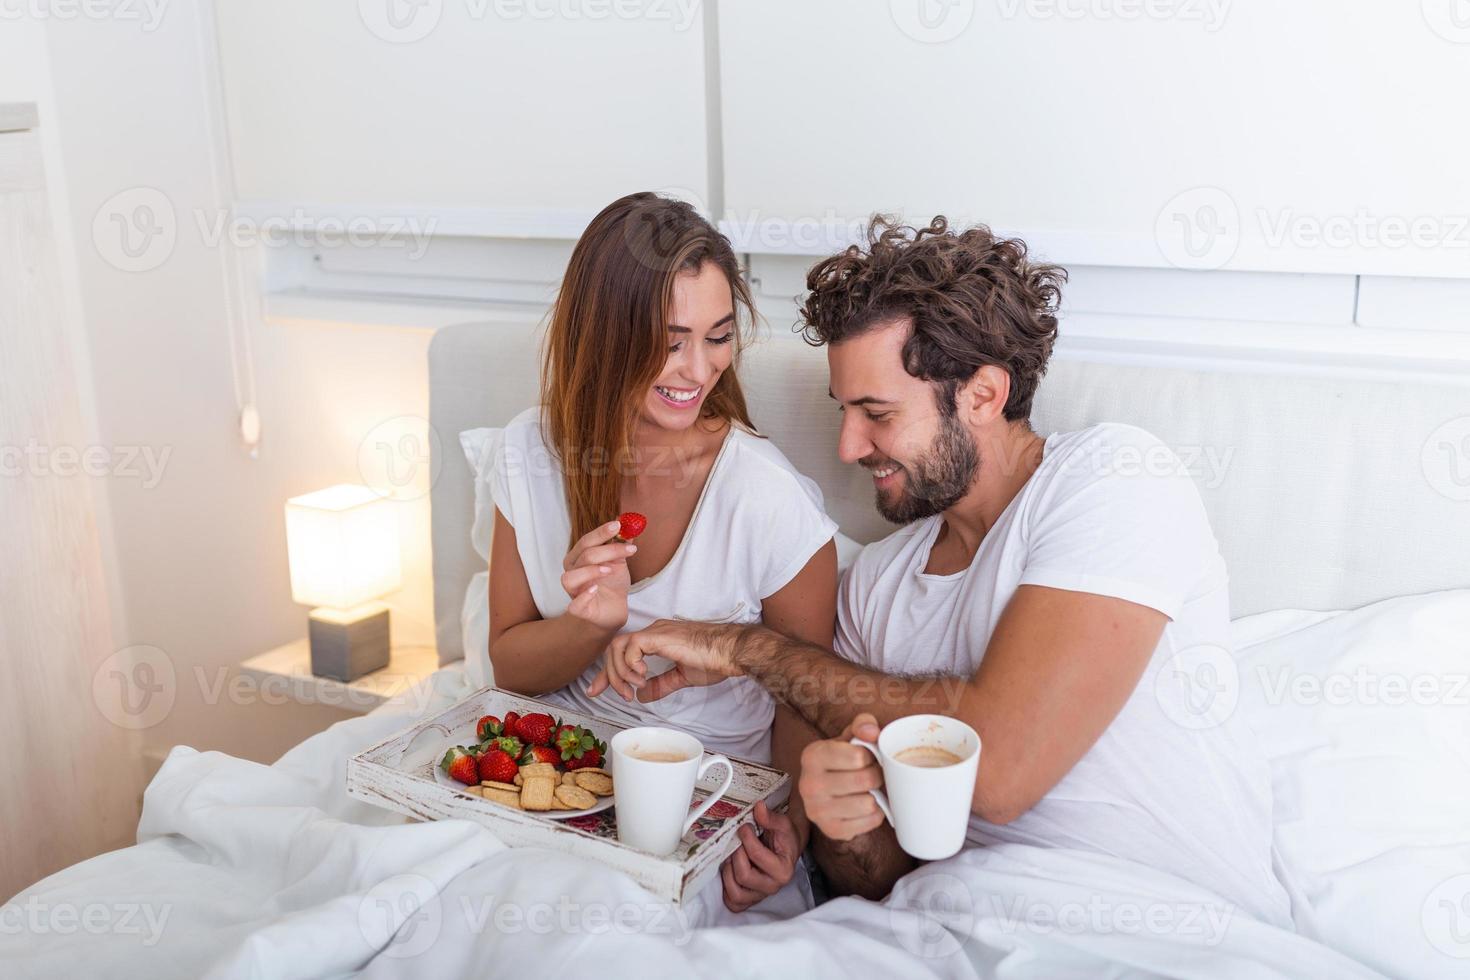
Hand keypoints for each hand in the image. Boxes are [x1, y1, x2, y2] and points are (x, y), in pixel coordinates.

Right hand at [561, 519, 635, 633]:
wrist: (615, 608)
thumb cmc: (612, 583)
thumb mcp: (619, 561)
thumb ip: (621, 543)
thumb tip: (630, 524)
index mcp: (578, 557)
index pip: (586, 541)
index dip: (601, 532)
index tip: (618, 525)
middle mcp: (572, 572)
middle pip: (584, 556)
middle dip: (608, 550)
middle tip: (630, 549)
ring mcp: (573, 592)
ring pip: (570, 578)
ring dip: (590, 571)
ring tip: (610, 570)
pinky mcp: (579, 610)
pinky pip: (574, 605)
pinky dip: (584, 596)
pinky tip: (595, 589)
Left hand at [586, 619, 741, 701]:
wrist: (731, 652)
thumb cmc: (714, 660)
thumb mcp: (682, 676)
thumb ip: (661, 684)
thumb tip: (642, 696)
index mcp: (657, 639)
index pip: (622, 651)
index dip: (607, 672)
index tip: (598, 690)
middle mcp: (652, 632)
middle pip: (613, 648)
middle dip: (608, 675)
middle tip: (619, 696)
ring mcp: (655, 632)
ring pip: (617, 646)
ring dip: (619, 672)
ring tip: (632, 688)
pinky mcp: (659, 636)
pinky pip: (631, 647)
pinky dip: (630, 665)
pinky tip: (643, 677)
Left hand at [720, 802, 800, 912]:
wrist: (787, 849)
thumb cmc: (784, 838)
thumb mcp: (782, 824)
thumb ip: (770, 817)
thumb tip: (759, 808)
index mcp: (783, 870)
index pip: (756, 855)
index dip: (746, 837)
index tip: (745, 828)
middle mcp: (772, 886)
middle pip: (743, 875)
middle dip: (736, 855)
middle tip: (738, 843)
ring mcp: (760, 895)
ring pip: (735, 892)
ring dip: (729, 872)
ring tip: (733, 858)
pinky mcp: (749, 900)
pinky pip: (732, 902)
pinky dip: (726, 888)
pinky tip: (730, 872)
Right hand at [798, 713, 885, 841]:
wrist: (827, 791)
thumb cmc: (842, 760)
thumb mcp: (849, 736)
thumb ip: (863, 725)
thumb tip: (871, 732)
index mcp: (812, 756)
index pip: (859, 756)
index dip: (871, 756)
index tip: (866, 757)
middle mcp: (808, 784)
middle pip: (865, 780)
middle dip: (876, 775)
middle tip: (872, 774)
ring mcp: (817, 810)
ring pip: (868, 803)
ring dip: (876, 796)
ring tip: (868, 790)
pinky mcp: (831, 830)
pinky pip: (870, 822)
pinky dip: (875, 814)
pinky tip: (865, 806)